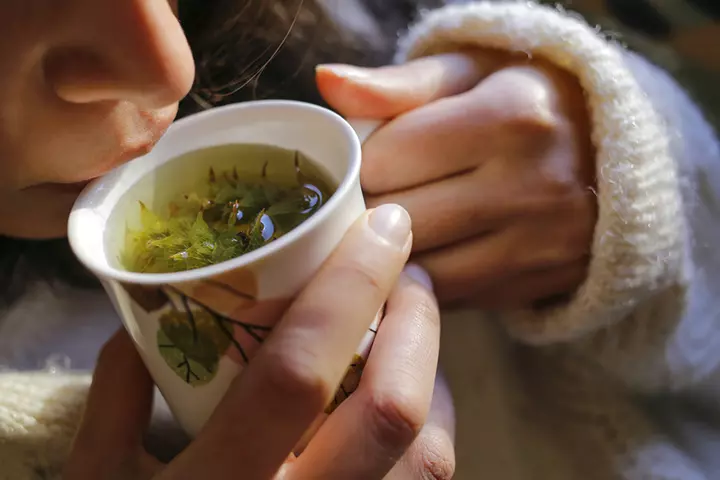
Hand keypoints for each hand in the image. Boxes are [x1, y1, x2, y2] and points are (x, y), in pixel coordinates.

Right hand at [64, 205, 454, 479]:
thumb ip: (112, 398)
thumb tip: (141, 320)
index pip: (299, 370)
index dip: (350, 287)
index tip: (383, 225)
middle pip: (393, 408)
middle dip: (418, 321)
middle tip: (408, 270)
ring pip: (431, 457)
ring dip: (437, 374)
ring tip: (416, 326)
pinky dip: (433, 431)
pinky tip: (413, 401)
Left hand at [317, 51, 596, 308]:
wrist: (616, 157)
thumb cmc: (526, 102)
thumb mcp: (471, 73)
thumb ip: (399, 83)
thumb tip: (328, 82)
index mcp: (510, 116)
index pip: (385, 159)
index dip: (358, 164)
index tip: (361, 161)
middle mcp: (532, 186)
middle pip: (397, 222)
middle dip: (365, 212)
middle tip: (364, 198)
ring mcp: (540, 245)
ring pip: (418, 271)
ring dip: (389, 256)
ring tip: (390, 228)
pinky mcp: (537, 284)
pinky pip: (450, 297)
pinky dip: (425, 280)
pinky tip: (427, 252)